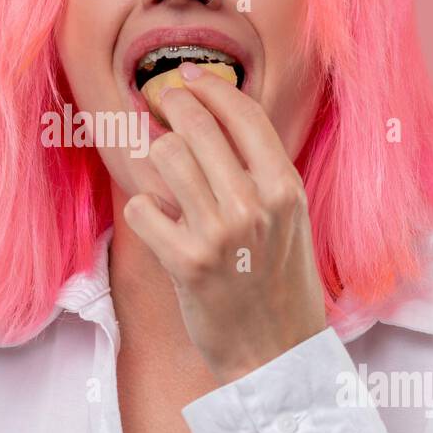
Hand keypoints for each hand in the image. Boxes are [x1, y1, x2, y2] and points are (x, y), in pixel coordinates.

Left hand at [123, 61, 328, 385]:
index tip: (188, 79)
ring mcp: (220, 233)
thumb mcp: (289, 218)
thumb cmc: (279, 282)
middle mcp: (255, 204)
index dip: (209, 87)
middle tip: (159, 105)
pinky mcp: (186, 263)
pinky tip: (158, 224)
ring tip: (162, 173)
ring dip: (155, 158)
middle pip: (195, 124)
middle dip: (170, 106)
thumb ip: (258, 170)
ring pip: (165, 156)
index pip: (242, 112)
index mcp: (286, 188)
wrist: (277, 354)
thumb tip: (211, 115)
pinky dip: (144, 212)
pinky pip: (142, 208)